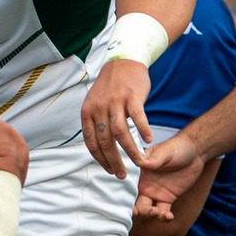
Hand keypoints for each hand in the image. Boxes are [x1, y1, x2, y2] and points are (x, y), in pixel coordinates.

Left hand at [80, 59, 153, 177]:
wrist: (123, 61)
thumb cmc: (110, 87)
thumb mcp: (94, 103)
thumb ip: (95, 122)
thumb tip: (98, 146)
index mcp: (87, 112)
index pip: (91, 142)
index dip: (100, 159)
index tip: (109, 170)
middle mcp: (99, 108)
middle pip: (105, 141)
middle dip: (114, 161)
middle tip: (121, 174)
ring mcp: (115, 102)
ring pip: (121, 133)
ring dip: (130, 151)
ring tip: (138, 162)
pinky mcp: (132, 96)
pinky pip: (138, 117)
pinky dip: (143, 130)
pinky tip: (148, 141)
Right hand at [133, 132, 206, 221]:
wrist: (195, 153)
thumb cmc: (177, 148)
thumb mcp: (164, 152)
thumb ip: (153, 160)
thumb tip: (140, 163)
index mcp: (138, 172)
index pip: (127, 185)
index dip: (124, 195)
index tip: (127, 204)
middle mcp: (143, 184)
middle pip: (135, 201)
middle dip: (138, 209)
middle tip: (145, 211)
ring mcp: (154, 193)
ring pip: (147, 209)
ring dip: (150, 214)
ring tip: (160, 213)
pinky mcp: (167, 199)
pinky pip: (162, 211)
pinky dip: (164, 217)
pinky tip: (169, 217)